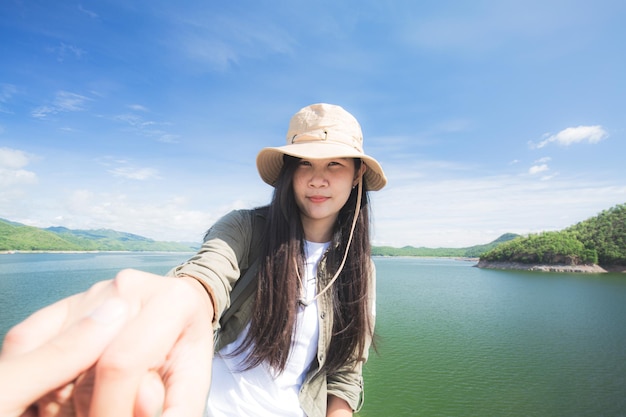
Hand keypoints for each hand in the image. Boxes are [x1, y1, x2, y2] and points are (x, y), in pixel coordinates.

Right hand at [0, 269, 213, 416]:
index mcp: (173, 300)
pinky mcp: (65, 301)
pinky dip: (37, 376)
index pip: (123, 363)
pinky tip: (63, 391)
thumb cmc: (184, 350)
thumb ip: (178, 404)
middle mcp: (130, 286)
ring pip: (53, 358)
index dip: (112, 407)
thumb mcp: (191, 380)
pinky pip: (27, 343)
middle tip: (110, 413)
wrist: (176, 314)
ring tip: (92, 403)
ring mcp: (94, 291)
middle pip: (86, 364)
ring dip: (63, 397)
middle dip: (91, 406)